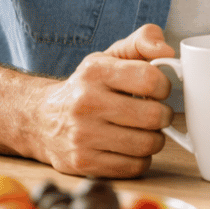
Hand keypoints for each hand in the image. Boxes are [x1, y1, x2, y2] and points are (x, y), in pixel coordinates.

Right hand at [29, 23, 175, 178]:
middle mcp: (86, 103)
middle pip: (153, 116)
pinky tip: (130, 147)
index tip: (158, 90)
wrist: (41, 120)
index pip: (150, 79)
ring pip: (146, 144)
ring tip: (143, 131)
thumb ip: (142, 41)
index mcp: (95, 72)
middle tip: (155, 114)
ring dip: (154, 139)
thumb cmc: (86, 87)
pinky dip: (140, 159)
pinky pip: (134, 167)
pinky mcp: (84, 163)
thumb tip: (168, 51)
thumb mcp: (110, 56)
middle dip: (162, 116)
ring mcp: (82, 136)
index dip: (164, 86)